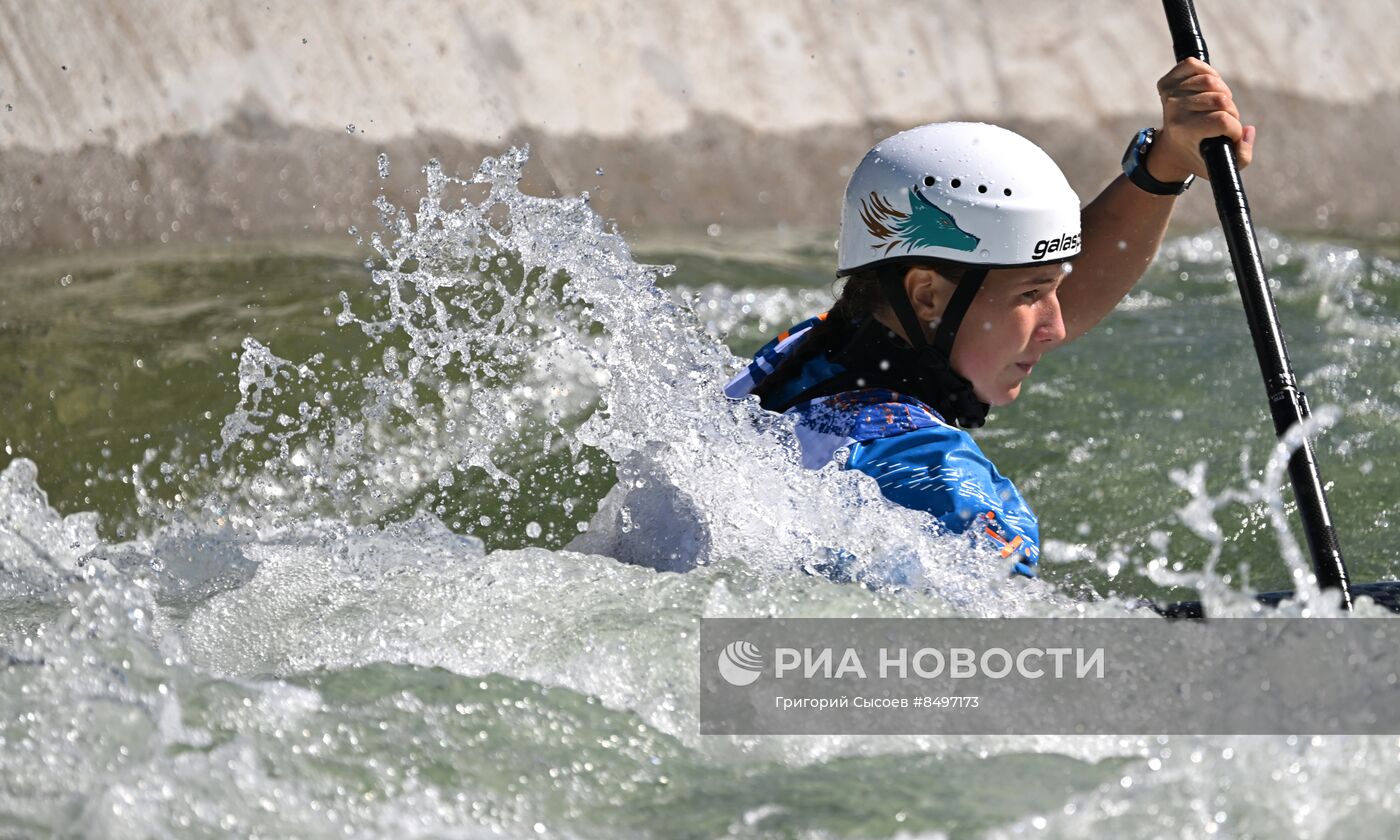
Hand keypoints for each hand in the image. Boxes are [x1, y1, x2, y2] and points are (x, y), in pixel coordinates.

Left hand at [1149, 58, 1255, 182]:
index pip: (1222, 119)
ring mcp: (1168, 96)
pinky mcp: (1165, 83)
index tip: (1230, 136)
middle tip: (1225, 120)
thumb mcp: (1221, 165)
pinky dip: (1207, 72)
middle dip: (1232, 111)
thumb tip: (1248, 130)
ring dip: (1223, 92)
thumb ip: (1242, 156)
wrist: (1171, 149)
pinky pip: (1193, 64)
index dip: (1234, 128)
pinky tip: (1208, 87)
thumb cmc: (1201, 155)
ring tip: (1218, 105)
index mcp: (1184, 131)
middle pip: (1220, 98)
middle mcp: (1174, 111)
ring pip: (1211, 80)